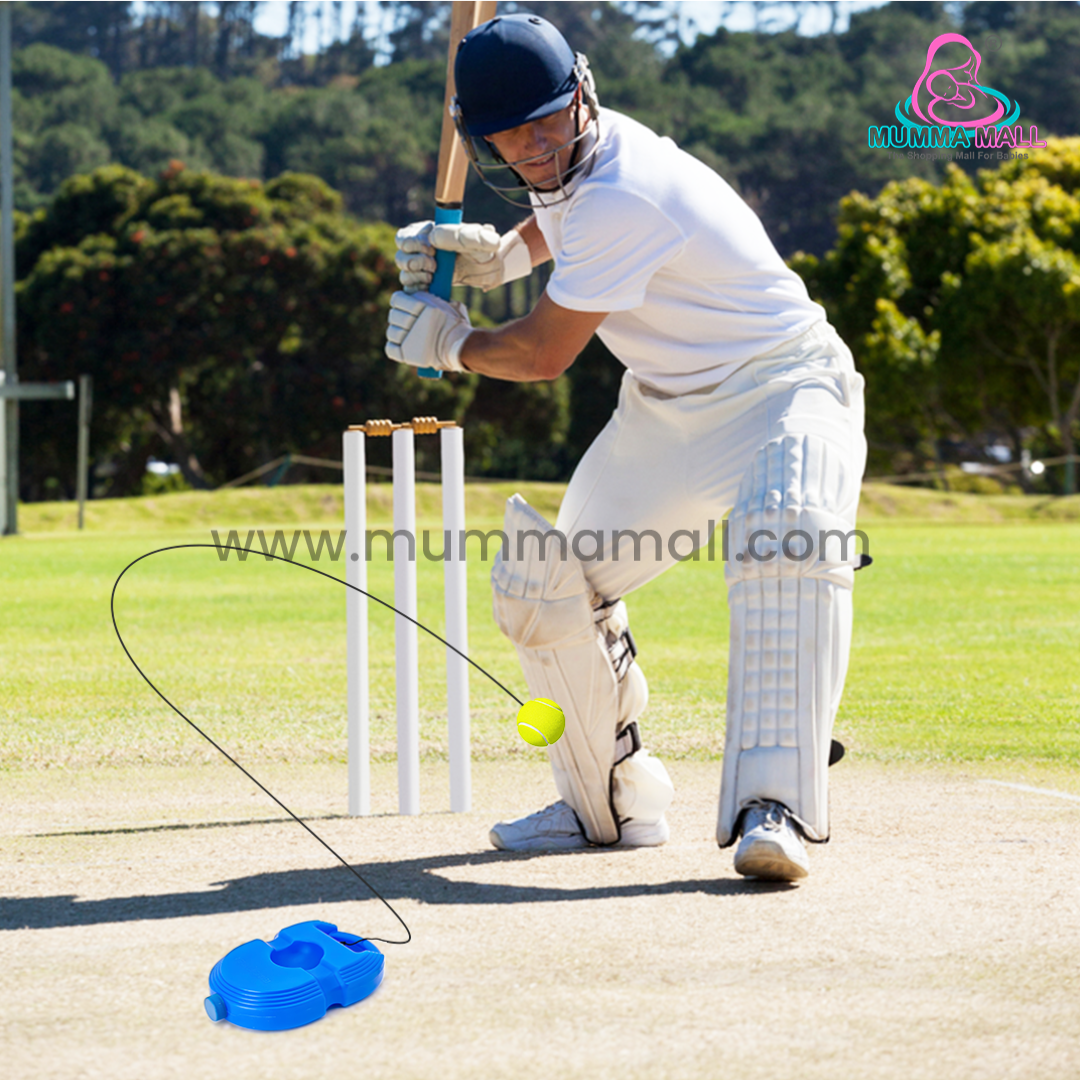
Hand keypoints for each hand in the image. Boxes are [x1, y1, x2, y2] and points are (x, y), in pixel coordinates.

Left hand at [385, 291, 471, 371]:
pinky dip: (395, 348)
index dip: (400, 302)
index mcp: (419, 303)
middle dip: (400, 319)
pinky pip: (390, 349)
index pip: (396, 299)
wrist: (461, 347)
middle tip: (411, 325)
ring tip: (411, 337)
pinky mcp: (405, 354)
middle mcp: (409, 318)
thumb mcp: (453, 306)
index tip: (407, 308)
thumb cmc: (459, 327)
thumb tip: (439, 303)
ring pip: (391, 332)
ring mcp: (406, 337)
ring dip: (398, 334)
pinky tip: (404, 347)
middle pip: (393, 315)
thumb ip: (440, 303)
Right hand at [395, 221, 531, 292]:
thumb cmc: (484, 250)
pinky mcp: (425, 283)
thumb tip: (434, 237)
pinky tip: (431, 285)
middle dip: (415, 260)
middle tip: (434, 264)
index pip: (404, 236)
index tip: (432, 249)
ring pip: (403, 270)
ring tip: (433, 275)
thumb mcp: (479, 239)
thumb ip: (462, 234)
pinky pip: (409, 287)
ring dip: (416, 274)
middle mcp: (422, 248)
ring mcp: (422, 267)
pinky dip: (417, 287)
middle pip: (400, 253)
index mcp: (428, 233)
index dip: (414, 244)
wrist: (491, 269)